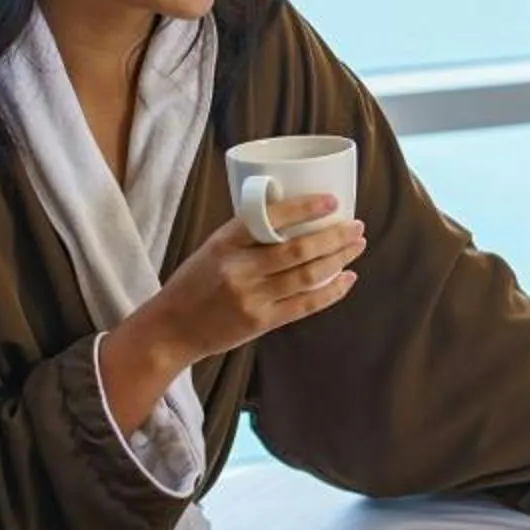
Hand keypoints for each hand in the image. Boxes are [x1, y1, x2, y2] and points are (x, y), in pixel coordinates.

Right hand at [113, 195, 363, 413]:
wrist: (172, 328)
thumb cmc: (195, 282)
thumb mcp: (214, 247)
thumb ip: (249, 235)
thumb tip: (297, 216)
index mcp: (225, 242)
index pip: (270, 218)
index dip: (305, 208)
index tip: (332, 201)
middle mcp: (239, 269)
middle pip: (298, 250)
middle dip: (334, 236)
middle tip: (357, 226)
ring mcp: (252, 298)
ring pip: (307, 276)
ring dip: (338, 259)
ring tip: (356, 246)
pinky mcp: (261, 322)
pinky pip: (305, 305)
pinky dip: (331, 291)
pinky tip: (348, 279)